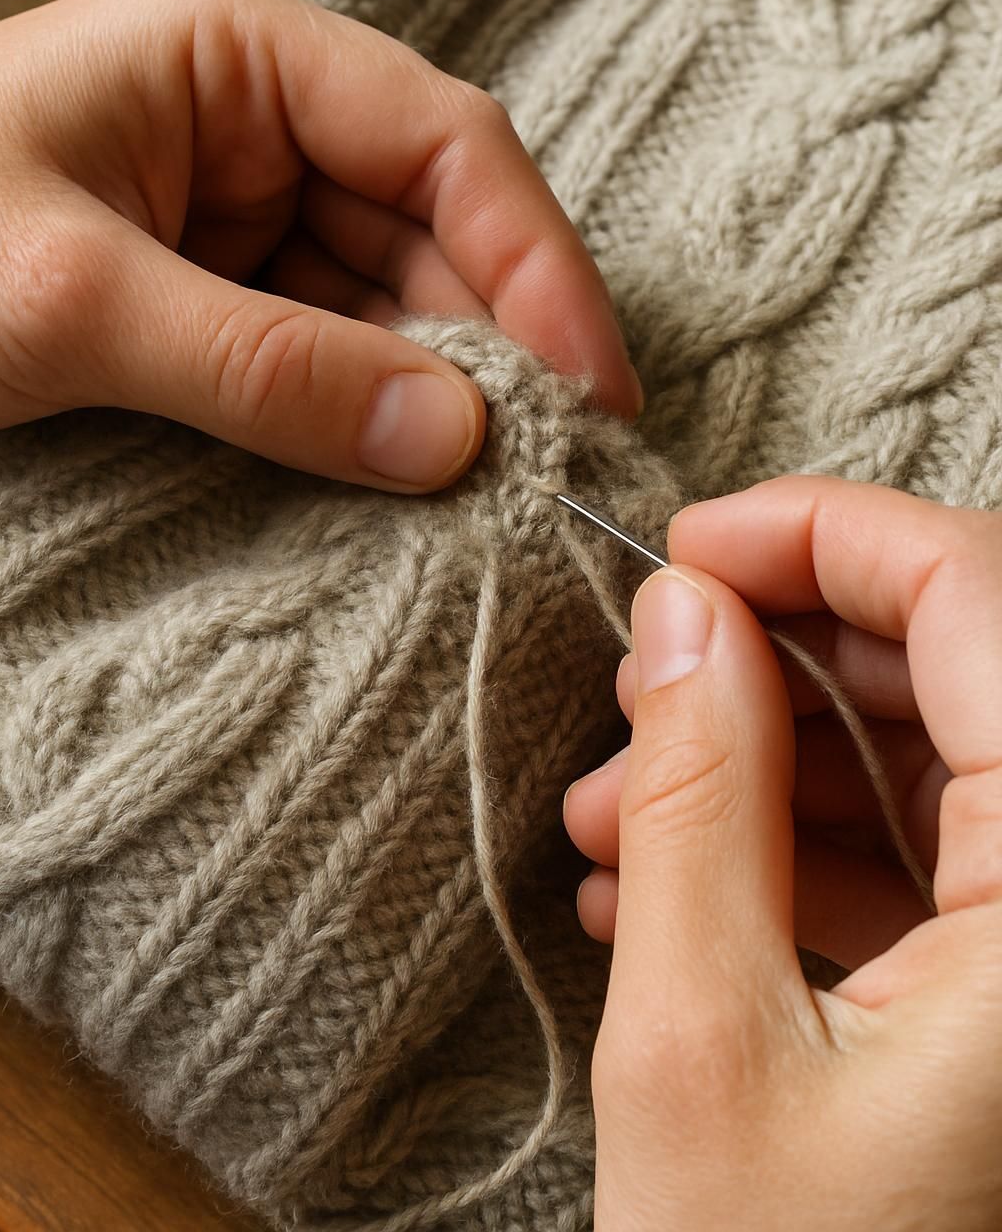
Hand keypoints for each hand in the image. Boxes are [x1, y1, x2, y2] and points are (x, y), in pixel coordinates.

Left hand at [0, 0, 639, 487]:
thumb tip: (451, 438)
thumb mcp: (68, 301)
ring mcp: (241, 206)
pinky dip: (370, 413)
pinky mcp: (218, 289)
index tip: (589, 390)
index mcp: (239, 50)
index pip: (445, 141)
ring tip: (491, 491)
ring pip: (390, 297)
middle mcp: (260, 117)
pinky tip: (406, 476)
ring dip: (439, 391)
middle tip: (552, 465)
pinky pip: (329, 348)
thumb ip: (263, 369)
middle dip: (496, 343)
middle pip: (434, 225)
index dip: (536, 264)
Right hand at [566, 476, 1001, 1229]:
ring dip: (772, 758)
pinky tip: (671, 884)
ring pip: (940, 762)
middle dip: (779, 651)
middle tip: (639, 684)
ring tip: (617, 815)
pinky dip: (803, 847)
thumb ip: (696, 796)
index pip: (981, 594)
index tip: (682, 544)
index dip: (822, 533)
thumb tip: (676, 612)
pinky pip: (935, 863)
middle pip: (964, 664)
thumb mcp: (702, 1050)